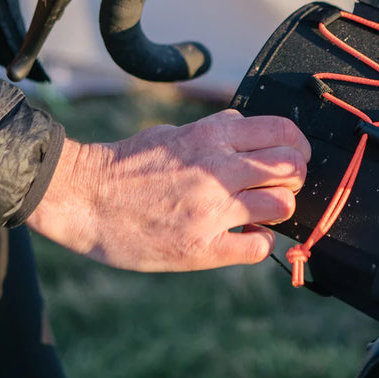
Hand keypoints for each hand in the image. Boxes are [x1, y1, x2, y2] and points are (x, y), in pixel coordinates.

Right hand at [27, 109, 307, 271]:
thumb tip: (245, 130)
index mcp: (210, 137)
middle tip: (275, 190)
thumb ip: (213, 133)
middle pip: (292, 169)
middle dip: (293, 180)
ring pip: (283, 207)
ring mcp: (211, 210)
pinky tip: (241, 239)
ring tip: (256, 215)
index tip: (291, 159)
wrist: (81, 198)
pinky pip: (259, 247)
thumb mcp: (171, 134)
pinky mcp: (202, 247)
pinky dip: (258, 244)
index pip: (284, 133)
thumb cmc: (123, 166)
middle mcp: (217, 170)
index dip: (297, 148)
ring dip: (277, 213)